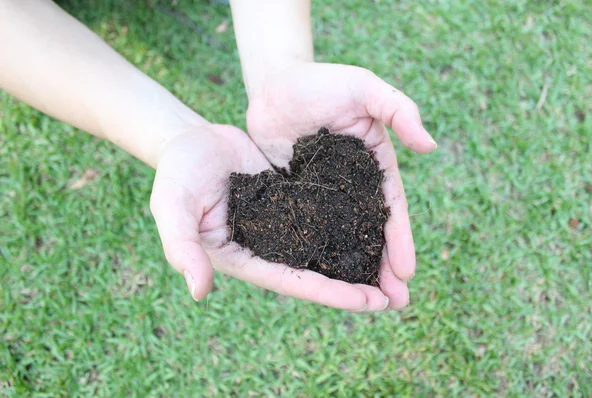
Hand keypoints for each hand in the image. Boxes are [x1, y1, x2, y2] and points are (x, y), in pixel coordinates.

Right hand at [150, 124, 387, 310]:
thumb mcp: (172, 207)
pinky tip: (377, 228)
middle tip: (396, 299)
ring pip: (326, 247)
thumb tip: (199, 291)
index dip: (330, 293)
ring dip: (358, 260)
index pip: (292, 281)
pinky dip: (349, 226)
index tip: (368, 302)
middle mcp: (268, 247)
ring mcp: (282, 224)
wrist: (191, 140)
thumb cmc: (177, 173)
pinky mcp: (292, 202)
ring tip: (396, 270)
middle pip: (317, 272)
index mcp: (245, 256)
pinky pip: (325, 217)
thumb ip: (182, 246)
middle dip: (354, 287)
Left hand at [246, 63, 436, 309]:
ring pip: (342, 238)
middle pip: (371, 232)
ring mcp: (323, 195)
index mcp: (373, 164)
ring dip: (356, 270)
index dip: (400, 240)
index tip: (407, 273)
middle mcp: (351, 185)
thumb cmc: (322, 83)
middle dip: (385, 267)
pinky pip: (307, 230)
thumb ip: (398, 110)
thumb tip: (430, 146)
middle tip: (397, 304)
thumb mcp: (364, 89)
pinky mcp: (296, 198)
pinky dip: (318, 255)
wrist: (274, 84)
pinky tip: (322, 281)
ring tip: (367, 304)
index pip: (391, 207)